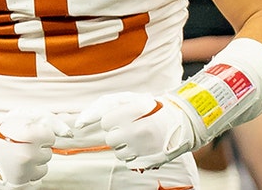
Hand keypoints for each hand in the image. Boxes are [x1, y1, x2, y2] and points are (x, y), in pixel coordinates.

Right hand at [0, 110, 70, 188]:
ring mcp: (23, 172)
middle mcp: (28, 155)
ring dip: (33, 162)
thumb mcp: (21, 115)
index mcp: (30, 135)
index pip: (50, 137)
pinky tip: (16, 167)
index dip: (37, 134)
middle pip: (48, 153)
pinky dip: (29, 175)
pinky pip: (36, 181)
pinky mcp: (18, 184)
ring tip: (14, 155)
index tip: (23, 133)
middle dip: (36, 148)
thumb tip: (70, 134)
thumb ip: (49, 120)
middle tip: (16, 144)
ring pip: (43, 168)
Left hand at [74, 92, 198, 170]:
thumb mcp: (130, 99)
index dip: (112, 121)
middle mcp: (137, 131)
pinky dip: (134, 156)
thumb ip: (102, 107)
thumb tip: (78, 123)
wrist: (183, 121)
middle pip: (110, 140)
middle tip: (131, 129)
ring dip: (125, 146)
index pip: (106, 122)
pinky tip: (143, 147)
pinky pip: (130, 163)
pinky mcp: (149, 161)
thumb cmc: (152, 108)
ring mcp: (144, 148)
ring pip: (119, 153)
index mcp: (132, 113)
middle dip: (117, 135)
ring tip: (139, 138)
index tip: (123, 119)